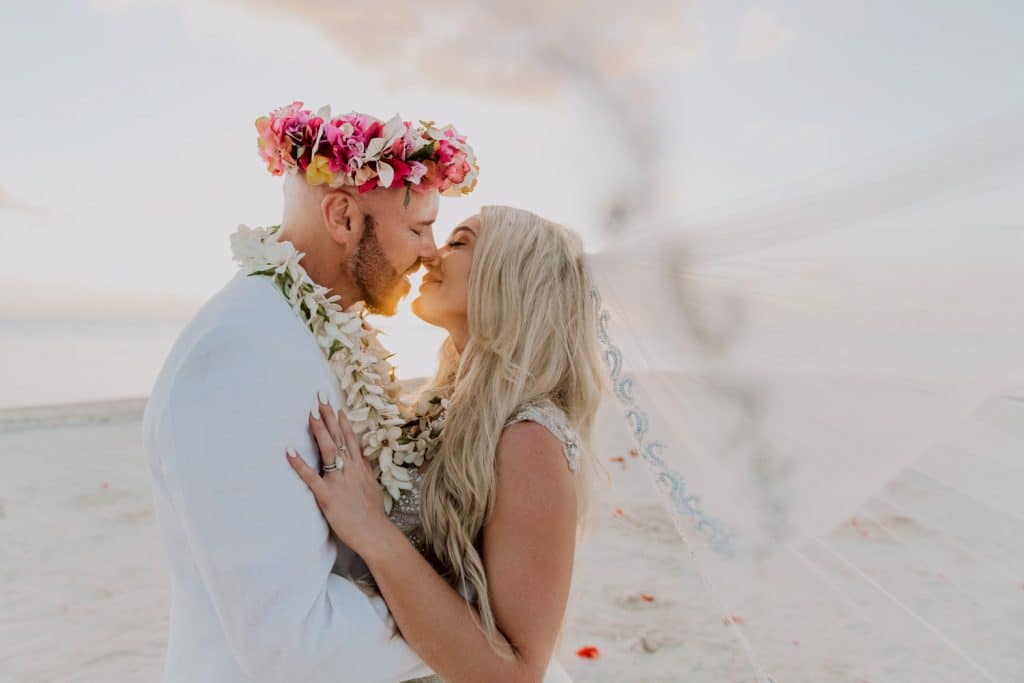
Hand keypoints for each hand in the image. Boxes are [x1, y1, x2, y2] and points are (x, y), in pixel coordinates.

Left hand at [286, 396, 389, 554]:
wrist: (375, 533)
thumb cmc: (373, 514)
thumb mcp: (373, 487)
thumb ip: (365, 471)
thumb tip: (361, 458)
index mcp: (360, 468)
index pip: (350, 439)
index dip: (342, 422)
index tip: (336, 407)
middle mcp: (350, 469)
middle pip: (339, 437)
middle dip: (329, 416)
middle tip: (320, 397)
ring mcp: (339, 481)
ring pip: (328, 450)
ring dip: (319, 430)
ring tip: (310, 414)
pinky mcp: (327, 495)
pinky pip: (310, 477)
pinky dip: (299, 463)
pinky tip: (289, 451)